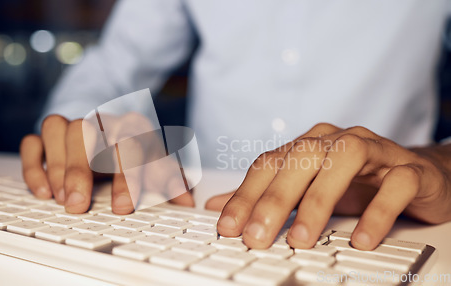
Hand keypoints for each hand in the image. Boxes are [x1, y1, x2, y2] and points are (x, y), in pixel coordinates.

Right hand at [20, 114, 193, 213]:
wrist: (116, 130)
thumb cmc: (137, 153)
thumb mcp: (157, 165)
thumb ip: (170, 180)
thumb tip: (186, 199)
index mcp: (133, 127)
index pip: (129, 145)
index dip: (126, 177)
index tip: (122, 207)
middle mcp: (101, 121)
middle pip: (87, 132)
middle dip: (81, 170)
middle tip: (78, 206)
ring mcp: (73, 125)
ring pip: (58, 128)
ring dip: (58, 165)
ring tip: (61, 199)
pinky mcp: (49, 136)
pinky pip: (33, 141)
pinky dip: (35, 164)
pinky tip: (43, 191)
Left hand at [210, 123, 450, 249]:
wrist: (417, 174)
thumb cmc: (356, 181)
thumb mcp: (305, 188)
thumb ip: (264, 195)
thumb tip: (217, 206)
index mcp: (309, 146)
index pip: (269, 164)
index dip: (245, 194)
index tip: (227, 227)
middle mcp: (337, 141)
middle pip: (299, 161)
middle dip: (274, 200)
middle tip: (256, 237)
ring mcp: (375, 150)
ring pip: (343, 162)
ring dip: (318, 201)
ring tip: (301, 239)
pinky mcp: (409, 169)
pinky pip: (395, 184)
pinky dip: (377, 210)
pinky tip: (361, 238)